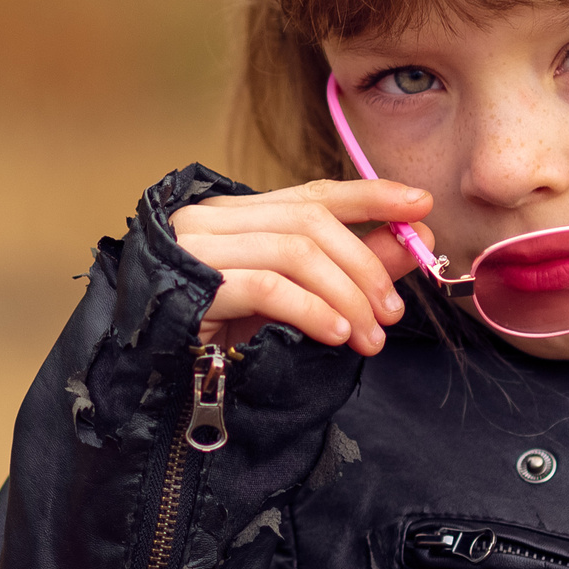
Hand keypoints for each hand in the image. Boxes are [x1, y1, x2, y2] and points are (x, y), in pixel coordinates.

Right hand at [171, 179, 434, 353]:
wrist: (148, 375)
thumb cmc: (217, 336)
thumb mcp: (289, 299)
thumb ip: (348, 267)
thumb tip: (413, 240)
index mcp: (235, 215)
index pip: (312, 194)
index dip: (370, 196)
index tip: (420, 206)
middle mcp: (214, 219)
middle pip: (311, 222)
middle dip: (365, 265)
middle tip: (393, 312)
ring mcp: (198, 247)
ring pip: (296, 253)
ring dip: (347, 296)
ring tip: (370, 338)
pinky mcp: (194, 284)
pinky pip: (269, 288)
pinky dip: (313, 310)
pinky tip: (336, 334)